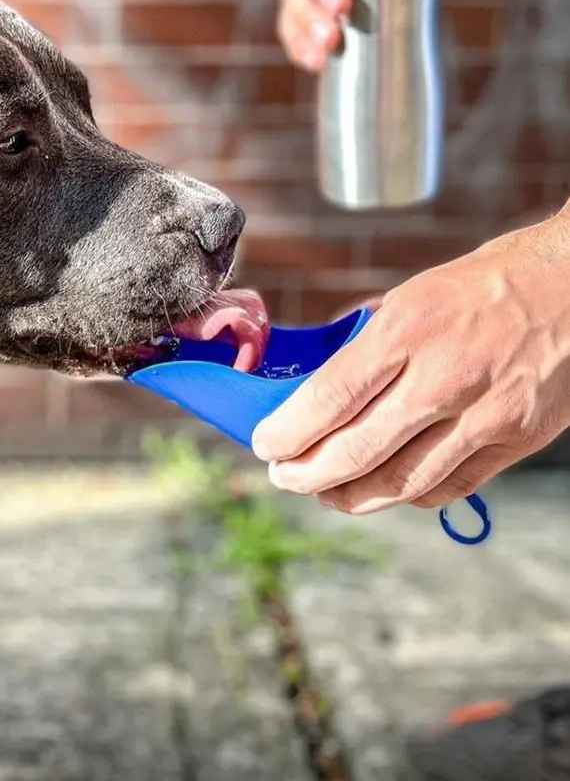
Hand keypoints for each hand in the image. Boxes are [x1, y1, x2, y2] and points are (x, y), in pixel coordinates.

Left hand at [251, 210, 569, 512]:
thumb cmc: (490, 283)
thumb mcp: (415, 295)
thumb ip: (370, 347)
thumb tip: (320, 392)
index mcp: (411, 328)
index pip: (332, 396)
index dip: (290, 431)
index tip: (265, 444)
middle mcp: (446, 377)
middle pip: (358, 450)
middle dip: (306, 474)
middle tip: (283, 476)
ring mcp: (485, 415)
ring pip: (400, 482)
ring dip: (349, 495)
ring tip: (322, 491)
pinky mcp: (515, 441)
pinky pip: (447, 488)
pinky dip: (405, 497)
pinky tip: (382, 489)